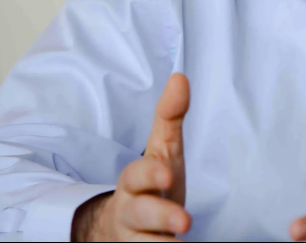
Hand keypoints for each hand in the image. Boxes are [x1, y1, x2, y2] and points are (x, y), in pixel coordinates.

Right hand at [73, 73, 191, 241]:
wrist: (121, 230)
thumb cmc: (150, 185)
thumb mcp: (162, 152)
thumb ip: (170, 118)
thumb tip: (180, 78)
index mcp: (135, 181)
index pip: (136, 175)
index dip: (150, 173)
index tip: (166, 173)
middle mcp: (132, 212)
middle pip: (141, 214)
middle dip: (160, 216)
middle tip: (185, 222)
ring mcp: (135, 240)